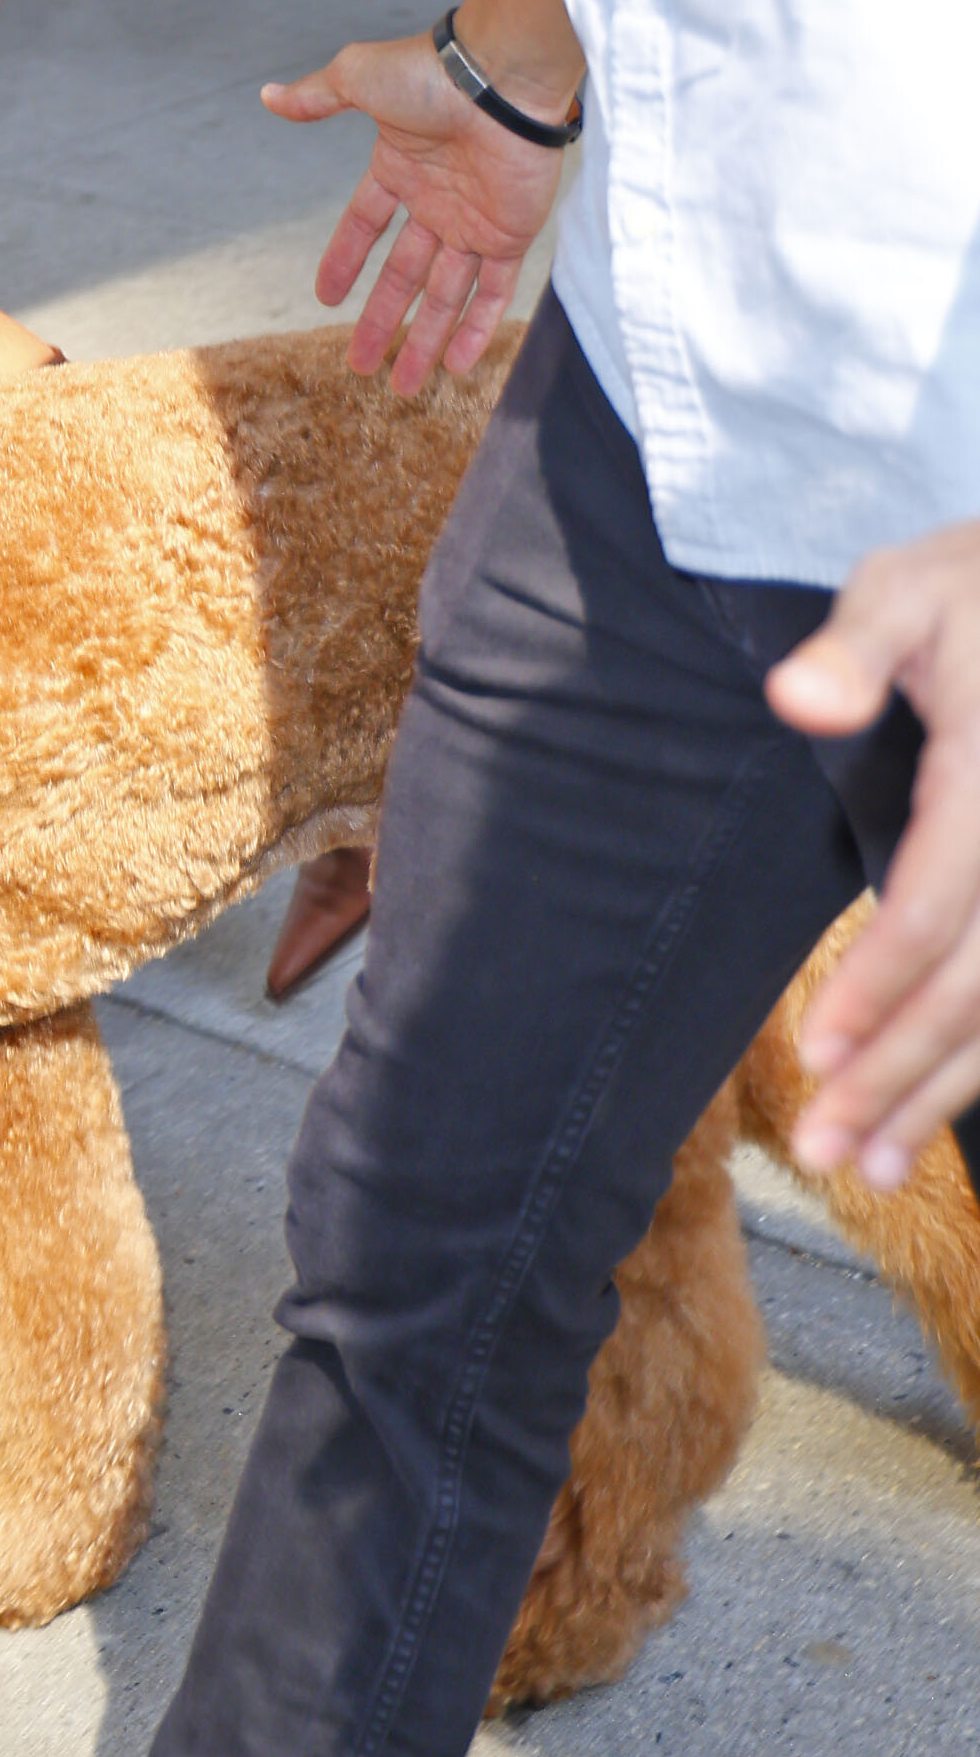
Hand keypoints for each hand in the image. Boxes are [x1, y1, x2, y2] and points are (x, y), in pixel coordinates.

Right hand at [265, 28, 566, 396]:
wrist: (499, 78)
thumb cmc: (429, 72)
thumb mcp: (356, 79)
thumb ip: (316, 96)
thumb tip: (268, 97)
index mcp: (399, 167)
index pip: (365, 225)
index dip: (345, 259)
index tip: (325, 297)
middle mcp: (436, 201)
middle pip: (402, 275)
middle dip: (381, 321)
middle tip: (359, 366)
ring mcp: (473, 222)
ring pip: (444, 295)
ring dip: (423, 340)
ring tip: (402, 386)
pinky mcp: (510, 235)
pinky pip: (492, 292)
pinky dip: (476, 330)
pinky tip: (456, 366)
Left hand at [769, 519, 979, 1182]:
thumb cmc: (977, 588)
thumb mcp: (910, 588)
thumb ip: (855, 646)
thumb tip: (795, 700)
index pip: (940, 901)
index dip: (880, 982)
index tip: (815, 1050)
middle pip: (979, 982)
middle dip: (901, 1072)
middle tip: (825, 1151)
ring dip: (940, 1091)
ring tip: (863, 1167)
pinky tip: (928, 1117)